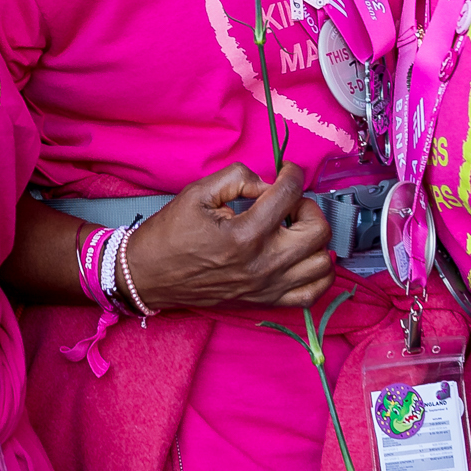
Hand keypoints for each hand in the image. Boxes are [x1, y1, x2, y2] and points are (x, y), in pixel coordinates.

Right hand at [125, 162, 334, 311]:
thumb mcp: (197, 193)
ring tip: (294, 230)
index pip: (289, 194)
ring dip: (315, 240)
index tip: (286, 170)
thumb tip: (267, 183)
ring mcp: (267, 286)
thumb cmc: (169, 235)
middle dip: (308, 207)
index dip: (292, 173)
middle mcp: (263, 264)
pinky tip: (302, 257)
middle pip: (317, 230)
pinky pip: (311, 293)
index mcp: (245, 234)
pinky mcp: (265, 300)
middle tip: (289, 202)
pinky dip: (316, 274)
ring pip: (322, 264)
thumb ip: (237, 178)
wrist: (148, 276)